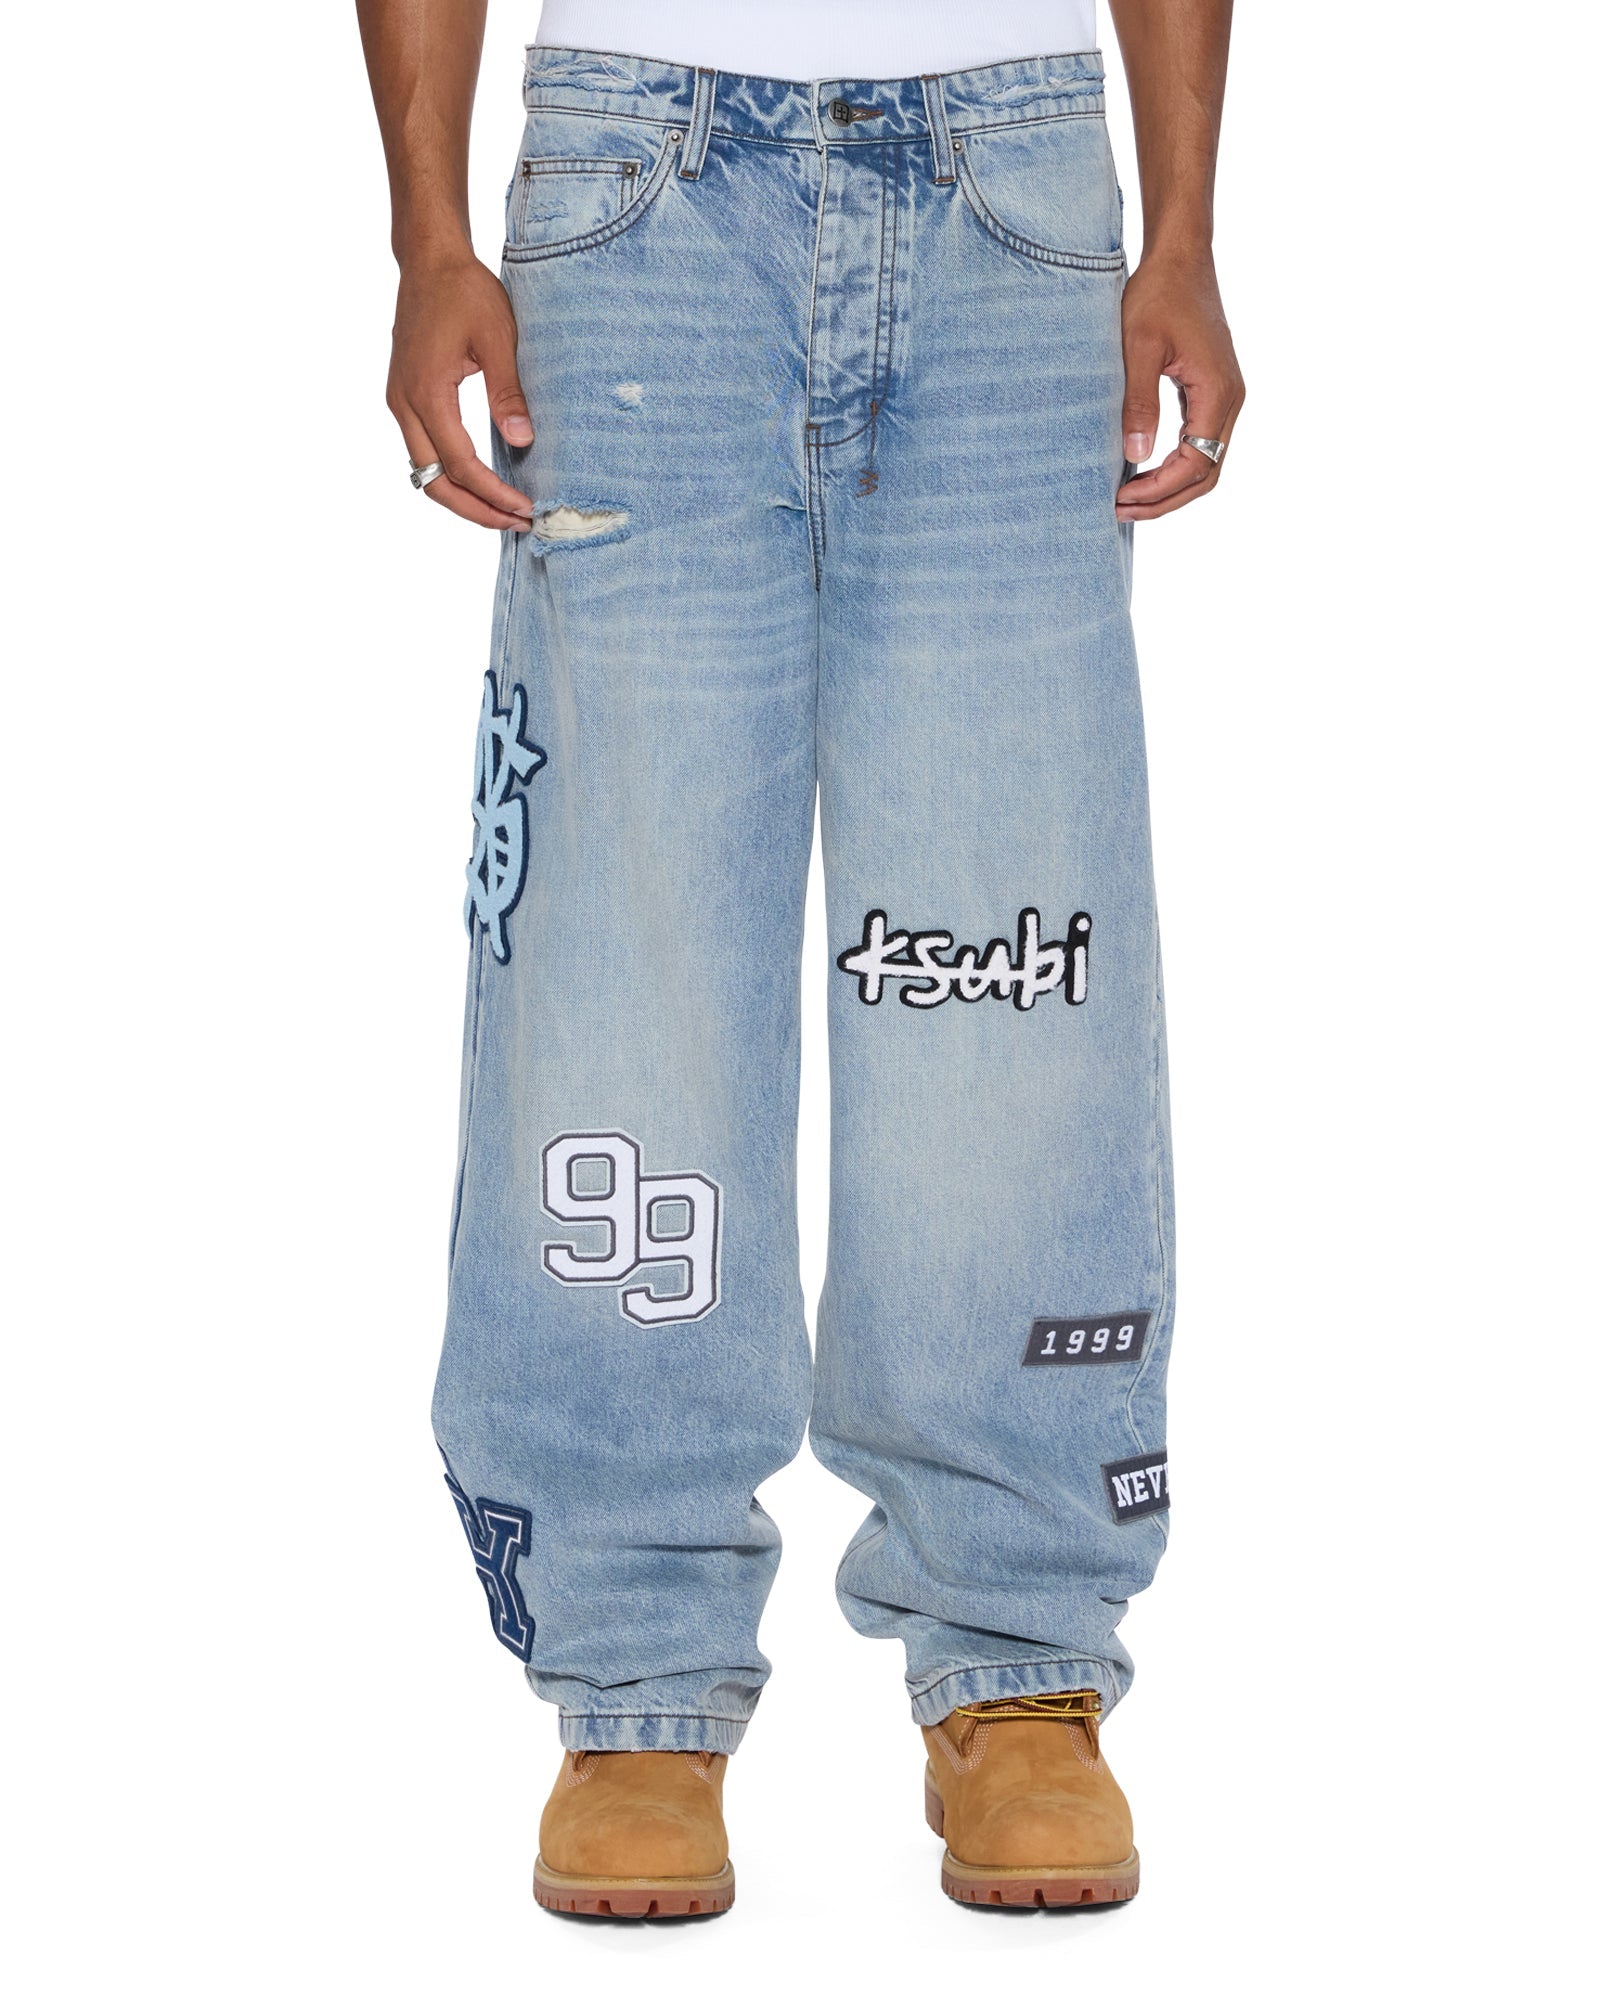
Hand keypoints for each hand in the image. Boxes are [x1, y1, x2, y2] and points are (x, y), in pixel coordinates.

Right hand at [386, 251, 535, 530]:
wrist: (430, 261)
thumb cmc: (465, 291)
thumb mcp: (499, 337)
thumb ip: (508, 391)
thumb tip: (523, 441)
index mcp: (426, 392)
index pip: (460, 464)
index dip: (493, 493)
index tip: (526, 509)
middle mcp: (404, 404)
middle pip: (434, 483)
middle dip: (475, 510)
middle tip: (517, 523)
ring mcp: (400, 403)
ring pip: (425, 474)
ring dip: (463, 498)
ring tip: (503, 511)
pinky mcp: (406, 399)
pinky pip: (425, 453)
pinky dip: (452, 476)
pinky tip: (483, 482)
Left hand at [1115, 252, 1243, 520]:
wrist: (1180, 257)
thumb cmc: (1158, 294)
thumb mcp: (1137, 348)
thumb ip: (1139, 403)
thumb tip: (1136, 456)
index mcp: (1217, 392)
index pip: (1196, 464)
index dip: (1158, 490)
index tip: (1119, 498)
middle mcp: (1229, 399)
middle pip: (1206, 474)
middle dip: (1165, 500)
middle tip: (1120, 510)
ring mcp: (1225, 396)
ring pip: (1206, 463)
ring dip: (1170, 486)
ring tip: (1128, 498)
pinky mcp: (1213, 391)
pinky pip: (1200, 443)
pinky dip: (1174, 465)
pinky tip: (1141, 470)